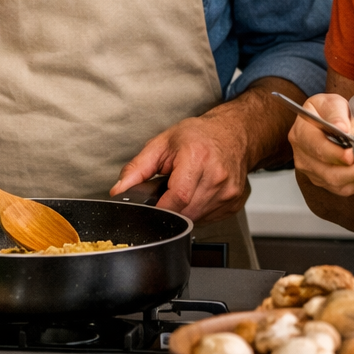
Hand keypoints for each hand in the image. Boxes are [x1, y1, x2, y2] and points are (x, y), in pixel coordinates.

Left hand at [110, 113, 252, 222]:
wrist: (233, 133)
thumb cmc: (198, 136)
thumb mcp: (161, 144)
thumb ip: (136, 168)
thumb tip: (119, 190)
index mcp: (197, 158)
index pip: (177, 198)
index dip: (159, 208)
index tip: (151, 208)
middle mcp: (216, 177)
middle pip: (185, 212)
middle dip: (170, 207)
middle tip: (169, 190)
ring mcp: (228, 192)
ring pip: (196, 219)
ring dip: (184, 210)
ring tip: (185, 187)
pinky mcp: (234, 203)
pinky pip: (208, 218)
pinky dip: (198, 211)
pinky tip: (199, 193)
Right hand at [288, 93, 353, 196]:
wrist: (325, 119)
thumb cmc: (328, 111)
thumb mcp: (332, 102)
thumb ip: (337, 113)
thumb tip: (343, 128)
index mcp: (301, 133)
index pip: (317, 148)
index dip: (336, 154)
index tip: (352, 153)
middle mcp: (302, 155)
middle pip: (327, 172)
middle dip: (351, 171)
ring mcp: (310, 171)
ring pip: (335, 184)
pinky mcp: (321, 181)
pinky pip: (341, 189)